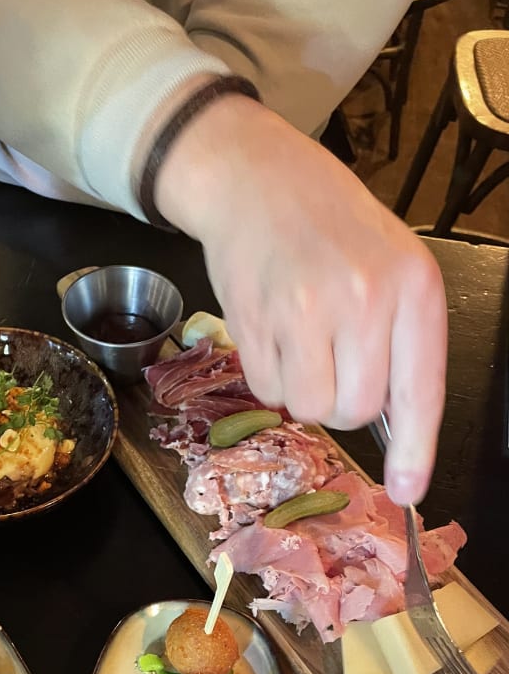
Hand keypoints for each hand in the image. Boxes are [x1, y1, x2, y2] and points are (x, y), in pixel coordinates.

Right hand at [154, 94, 446, 506]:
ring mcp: (304, 310)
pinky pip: (265, 390)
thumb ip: (401, 342)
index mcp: (413, 286)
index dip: (415, 449)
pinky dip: (269, 375)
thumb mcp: (392, 268)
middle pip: (354, 412)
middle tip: (333, 356)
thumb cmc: (333, 228)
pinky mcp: (254, 321)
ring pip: (308, 408)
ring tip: (301, 338)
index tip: (408, 491)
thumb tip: (393, 431)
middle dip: (342, 400)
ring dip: (303, 390)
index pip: (419, 390)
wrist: (258, 182)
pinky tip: (272, 328)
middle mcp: (363, 298)